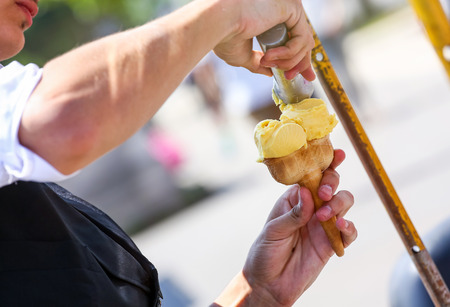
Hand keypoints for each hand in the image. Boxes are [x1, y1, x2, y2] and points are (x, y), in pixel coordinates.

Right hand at [213, 0, 314, 80]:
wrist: (219, 24)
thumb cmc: (225, 36)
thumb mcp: (243, 55)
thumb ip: (258, 62)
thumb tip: (269, 72)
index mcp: (273, 18)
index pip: (296, 39)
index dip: (300, 59)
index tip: (301, 76)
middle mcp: (284, 9)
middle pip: (304, 40)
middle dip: (301, 63)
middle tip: (291, 77)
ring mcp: (290, 6)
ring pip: (304, 43)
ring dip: (288, 61)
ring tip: (267, 63)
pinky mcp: (293, 8)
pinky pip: (302, 38)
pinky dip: (289, 53)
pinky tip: (270, 56)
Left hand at [242, 149, 355, 305]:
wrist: (269, 284)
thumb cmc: (265, 253)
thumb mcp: (273, 230)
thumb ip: (293, 213)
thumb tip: (307, 192)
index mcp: (294, 199)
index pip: (311, 176)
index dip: (325, 163)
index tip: (337, 154)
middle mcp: (311, 208)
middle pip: (332, 185)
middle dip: (332, 184)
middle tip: (323, 194)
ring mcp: (323, 225)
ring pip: (344, 203)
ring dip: (338, 204)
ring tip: (324, 216)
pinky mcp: (332, 244)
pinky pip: (349, 232)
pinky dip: (349, 228)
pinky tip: (341, 228)